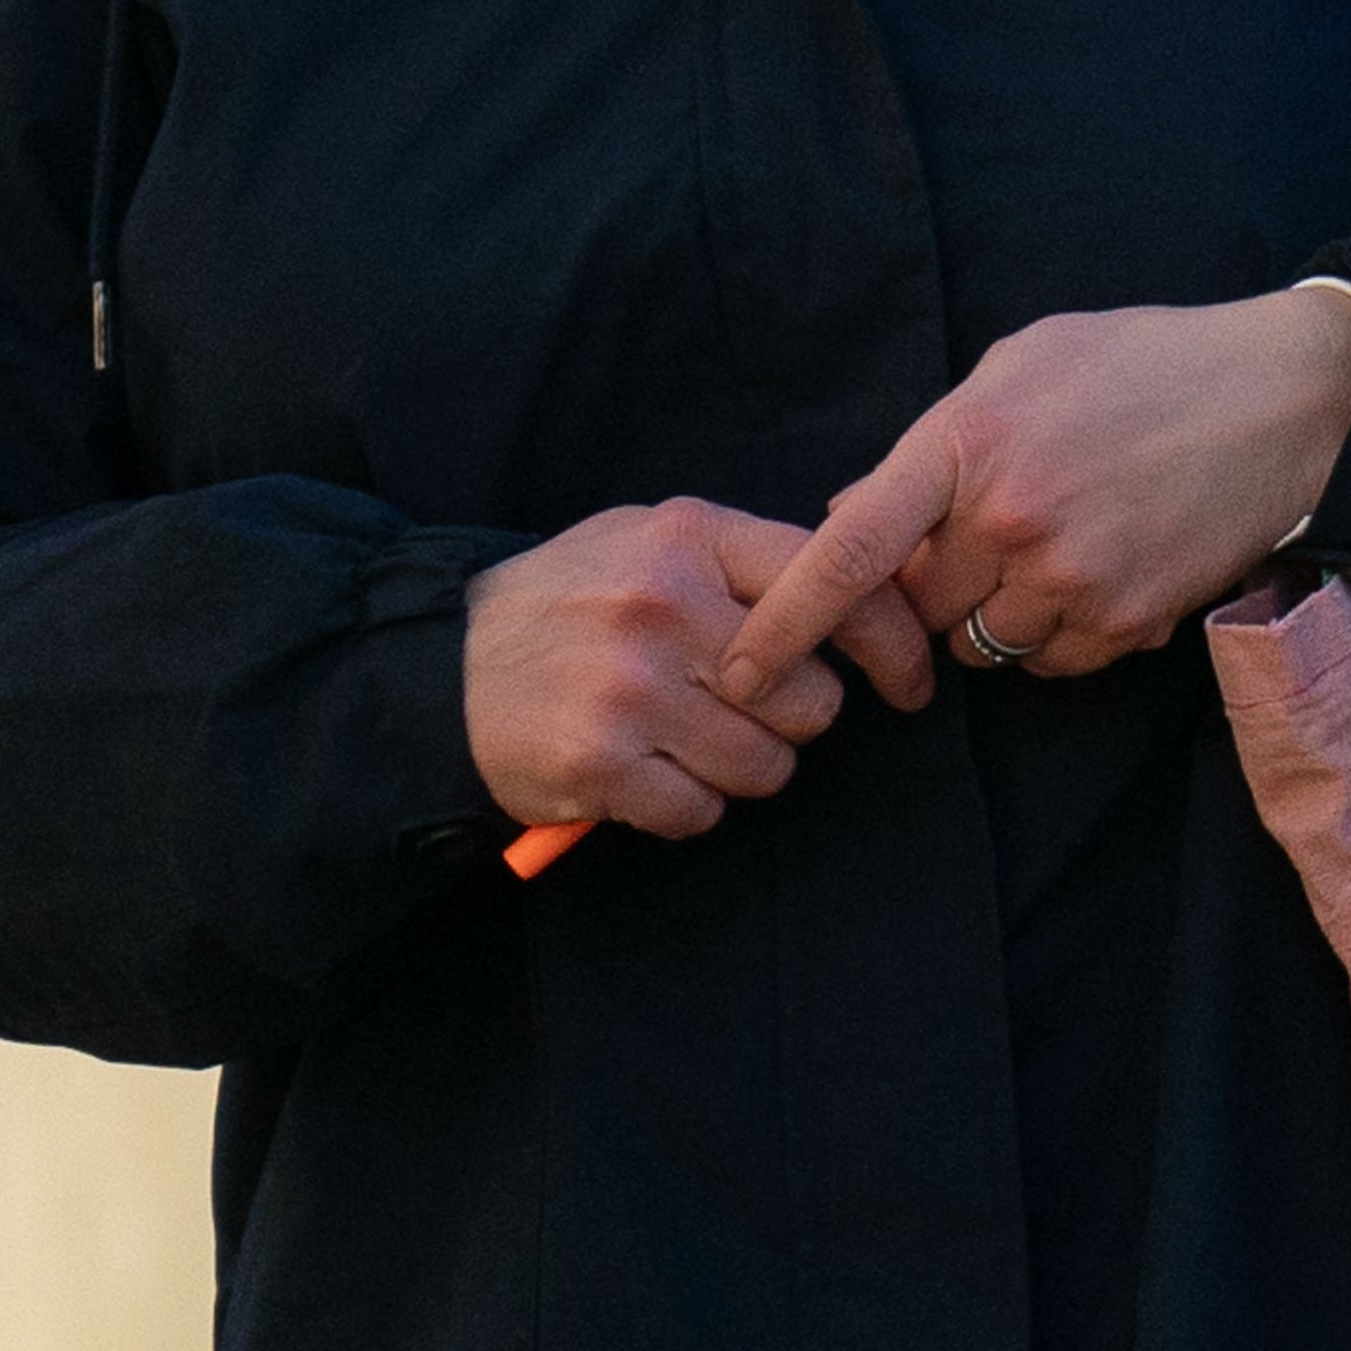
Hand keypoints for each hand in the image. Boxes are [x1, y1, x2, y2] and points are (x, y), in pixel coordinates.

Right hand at [465, 497, 904, 841]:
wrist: (439, 665)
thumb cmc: (570, 602)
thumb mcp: (651, 540)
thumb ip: (746, 559)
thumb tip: (862, 586)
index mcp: (690, 539)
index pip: (836, 583)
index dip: (891, 640)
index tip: (911, 679)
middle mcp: (664, 608)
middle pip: (812, 700)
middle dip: (792, 719)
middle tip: (740, 712)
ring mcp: (630, 689)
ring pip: (766, 765)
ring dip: (739, 769)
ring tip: (688, 741)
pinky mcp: (598, 765)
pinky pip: (701, 811)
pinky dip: (686, 807)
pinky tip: (649, 776)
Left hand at [715, 287, 1350, 697]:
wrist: (1283, 394)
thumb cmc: (1143, 363)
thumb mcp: (1022, 366)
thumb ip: (934, 444)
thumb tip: (850, 518)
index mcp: (968, 443)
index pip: (851, 547)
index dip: (785, 617)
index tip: (736, 667)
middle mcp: (1011, 517)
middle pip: (921, 607)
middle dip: (940, 585)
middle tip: (996, 534)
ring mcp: (1072, 575)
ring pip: (986, 643)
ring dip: (1005, 612)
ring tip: (1066, 541)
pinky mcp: (1128, 617)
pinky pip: (1056, 661)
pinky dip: (1066, 632)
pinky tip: (1109, 566)